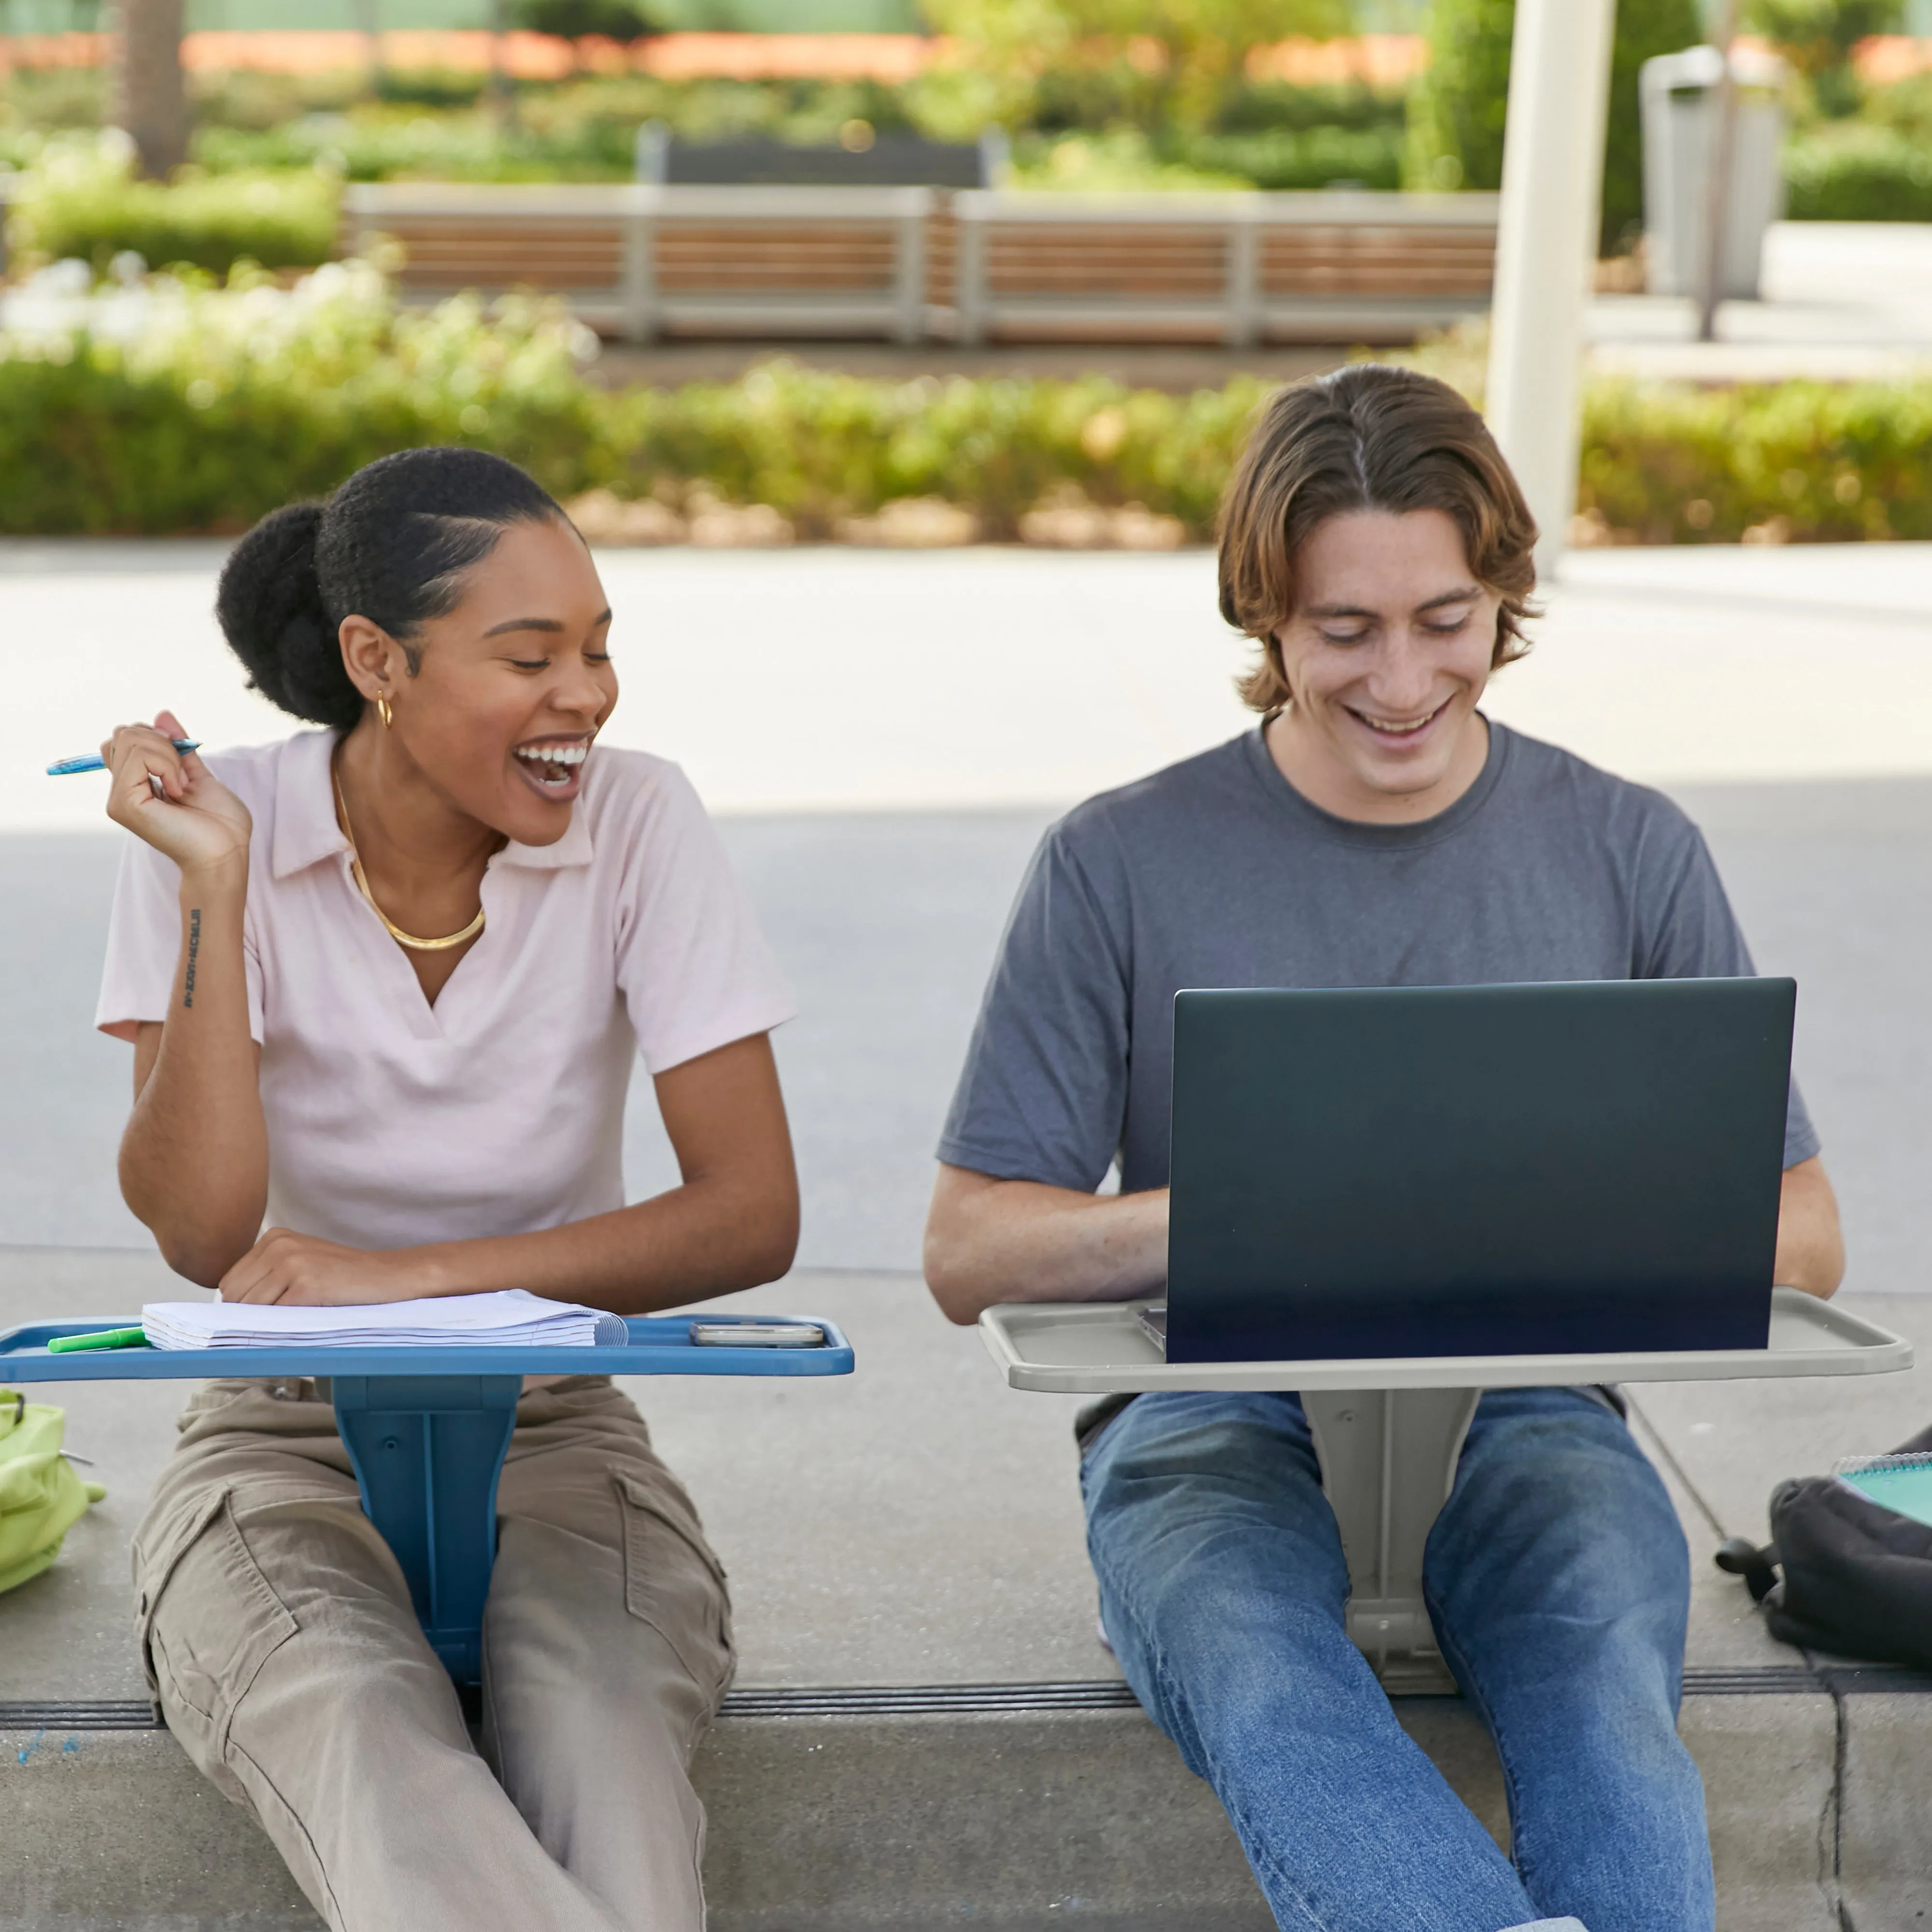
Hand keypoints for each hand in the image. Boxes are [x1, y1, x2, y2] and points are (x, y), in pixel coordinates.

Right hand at [103, 710, 250, 877]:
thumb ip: (178, 746)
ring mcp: (119, 798)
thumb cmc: (219, 823)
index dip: (155, 736)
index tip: (181, 757)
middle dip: (161, 741)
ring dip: (168, 755)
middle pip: (124, 733)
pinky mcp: (124, 804)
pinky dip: (167, 765)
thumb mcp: (198, 774)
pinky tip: (177, 791)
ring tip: (181, 785)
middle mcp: (121, 789)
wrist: (227, 852)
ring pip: (130, 738)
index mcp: (136, 783)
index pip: (125, 738)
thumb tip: (162, 714)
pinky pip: (138, 757)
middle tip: (182, 774)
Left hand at [218, 1228, 430, 1305]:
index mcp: (274, 1237)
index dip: (244, 1303)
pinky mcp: (306, 1285)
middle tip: (284, 1317)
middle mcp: (279, 1245)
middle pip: (235, 1296)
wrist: (388, 1275)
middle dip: (252, 1314)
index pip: (230, 1282)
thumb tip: (229, 1307)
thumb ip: (267, 1274)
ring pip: (252, 1308)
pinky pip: (276, 1317)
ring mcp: (292, 1263)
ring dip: (269, 1321)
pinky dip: (285, 1326)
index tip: (268, 1310)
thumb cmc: (344, 1276)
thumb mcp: (300, 1262)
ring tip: (299, 1314)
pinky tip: (307, 1317)